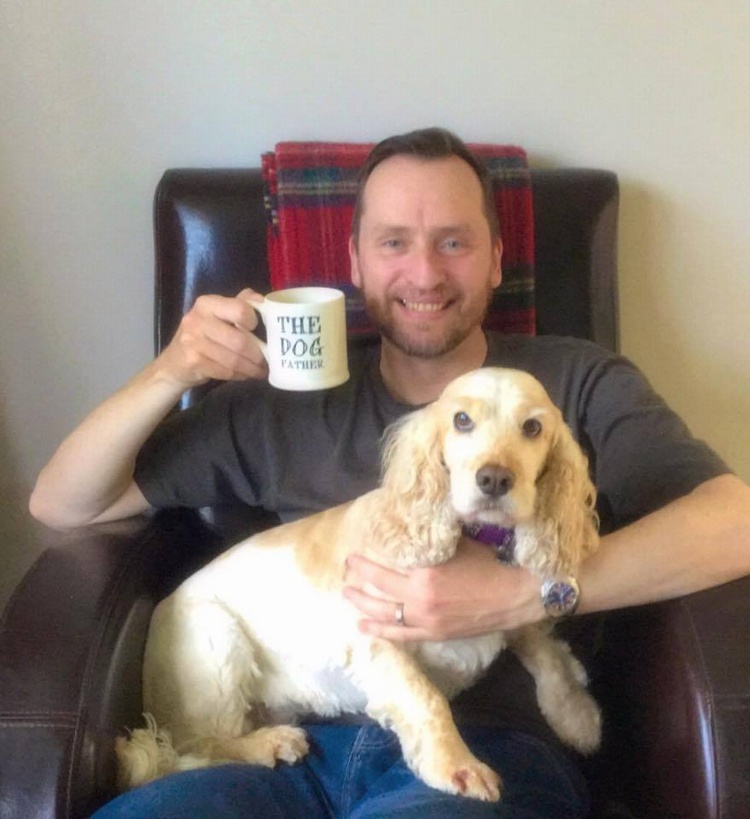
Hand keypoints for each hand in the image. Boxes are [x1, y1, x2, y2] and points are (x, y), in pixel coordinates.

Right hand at [155, 288, 268, 387]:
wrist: (173, 363)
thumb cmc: (202, 336)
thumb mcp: (217, 315)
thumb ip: (240, 304)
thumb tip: (264, 300)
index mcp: (207, 303)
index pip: (240, 309)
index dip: (255, 322)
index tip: (260, 332)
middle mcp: (198, 319)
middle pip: (240, 340)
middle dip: (258, 355)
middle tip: (267, 361)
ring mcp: (193, 341)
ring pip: (234, 359)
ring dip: (251, 368)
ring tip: (260, 371)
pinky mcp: (193, 361)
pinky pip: (226, 371)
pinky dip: (240, 375)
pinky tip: (245, 374)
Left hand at [343, 538, 543, 641]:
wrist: (512, 595)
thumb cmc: (487, 564)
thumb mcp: (457, 544)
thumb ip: (431, 542)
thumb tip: (412, 530)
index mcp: (424, 576)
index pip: (383, 571)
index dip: (364, 565)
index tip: (352, 557)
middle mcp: (420, 601)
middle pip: (380, 593)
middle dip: (359, 584)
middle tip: (346, 575)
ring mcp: (426, 622)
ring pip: (385, 617)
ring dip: (364, 608)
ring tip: (349, 598)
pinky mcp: (434, 635)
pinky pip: (401, 635)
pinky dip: (382, 631)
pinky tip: (366, 627)